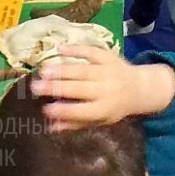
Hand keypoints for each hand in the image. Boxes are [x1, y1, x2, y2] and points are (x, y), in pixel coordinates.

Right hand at [29, 45, 174, 130]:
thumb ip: (76, 123)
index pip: (81, 111)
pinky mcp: (109, 56)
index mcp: (104, 109)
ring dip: (61, 69)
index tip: (44, 109)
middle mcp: (106, 89)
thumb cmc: (113, 107)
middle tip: (35, 87)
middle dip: (56, 87)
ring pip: (82, 70)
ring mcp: (108, 71)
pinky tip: (58, 49)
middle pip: (79, 88)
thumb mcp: (99, 120)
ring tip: (42, 70)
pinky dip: (75, 49)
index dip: (63, 110)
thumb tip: (50, 126)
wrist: (139, 88)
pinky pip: (91, 52)